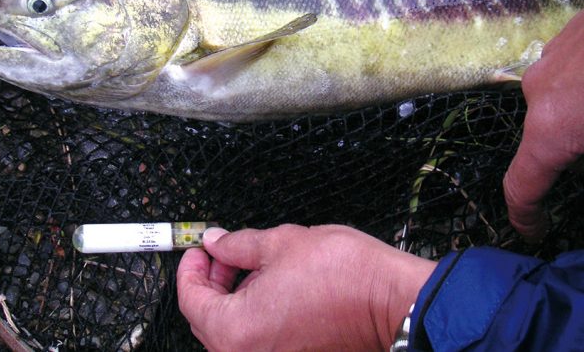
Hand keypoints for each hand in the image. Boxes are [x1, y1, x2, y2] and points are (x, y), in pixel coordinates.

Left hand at [177, 224, 434, 350]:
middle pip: (207, 320)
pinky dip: (253, 317)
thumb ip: (237, 245)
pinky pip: (256, 341)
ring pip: (231, 333)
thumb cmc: (344, 275)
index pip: (191, 300)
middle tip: (223, 255)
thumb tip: (215, 242)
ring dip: (231, 300)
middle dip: (211, 283)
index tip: (199, 250)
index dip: (190, 268)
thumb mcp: (279, 243)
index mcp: (236, 330)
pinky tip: (269, 289)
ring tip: (249, 268)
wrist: (393, 302)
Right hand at [503, 10, 583, 241]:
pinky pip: (571, 73)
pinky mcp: (568, 32)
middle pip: (547, 140)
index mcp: (551, 127)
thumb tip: (579, 159)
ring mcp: (550, 57)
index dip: (526, 216)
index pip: (522, 186)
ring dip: (582, 116)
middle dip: (574, 155)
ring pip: (560, 104)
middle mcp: (538, 92)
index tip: (534, 233)